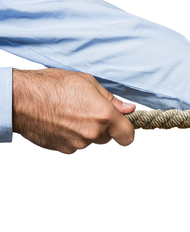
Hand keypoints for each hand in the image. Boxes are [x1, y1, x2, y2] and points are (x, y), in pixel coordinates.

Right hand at [12, 69, 135, 153]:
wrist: (20, 99)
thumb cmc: (51, 86)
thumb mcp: (87, 82)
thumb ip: (111, 99)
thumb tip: (128, 109)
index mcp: (103, 115)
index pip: (127, 136)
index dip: (126, 131)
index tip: (123, 127)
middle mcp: (92, 132)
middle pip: (107, 137)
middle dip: (102, 126)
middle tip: (86, 110)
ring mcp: (77, 143)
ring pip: (90, 140)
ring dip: (85, 130)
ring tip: (69, 113)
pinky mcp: (63, 149)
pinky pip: (74, 144)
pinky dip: (70, 136)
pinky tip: (60, 121)